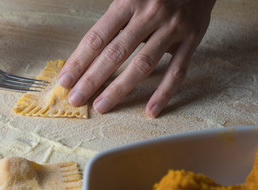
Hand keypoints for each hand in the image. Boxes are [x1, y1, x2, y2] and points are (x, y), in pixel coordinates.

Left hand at [59, 0, 215, 116]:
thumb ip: (113, 23)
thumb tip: (87, 56)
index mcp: (128, 1)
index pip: (97, 38)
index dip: (79, 61)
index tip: (66, 81)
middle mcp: (149, 14)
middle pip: (115, 53)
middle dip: (92, 79)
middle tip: (76, 99)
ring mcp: (172, 28)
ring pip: (143, 64)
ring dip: (120, 89)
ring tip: (101, 106)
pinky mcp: (192, 39)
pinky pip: (177, 71)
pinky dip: (164, 93)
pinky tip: (151, 110)